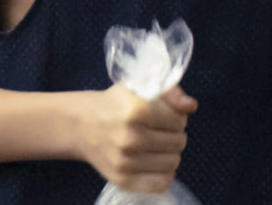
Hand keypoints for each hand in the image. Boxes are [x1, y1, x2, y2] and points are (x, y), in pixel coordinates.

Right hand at [77, 83, 197, 193]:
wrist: (80, 126)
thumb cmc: (113, 105)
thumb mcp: (138, 88)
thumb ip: (170, 93)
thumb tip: (191, 105)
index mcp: (135, 110)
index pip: (178, 121)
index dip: (176, 117)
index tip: (166, 116)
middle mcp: (130, 137)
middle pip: (179, 142)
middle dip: (174, 135)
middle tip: (160, 131)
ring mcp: (125, 161)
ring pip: (173, 163)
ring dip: (170, 154)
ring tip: (157, 146)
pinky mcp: (122, 179)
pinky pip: (160, 183)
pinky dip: (162, 174)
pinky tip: (153, 163)